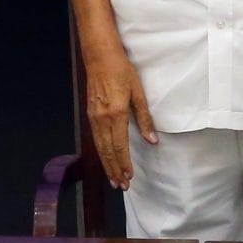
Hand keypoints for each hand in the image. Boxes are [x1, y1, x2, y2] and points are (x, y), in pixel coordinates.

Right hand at [82, 43, 156, 190]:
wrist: (99, 56)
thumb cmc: (122, 71)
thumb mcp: (138, 93)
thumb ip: (144, 118)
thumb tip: (152, 140)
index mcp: (116, 114)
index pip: (120, 146)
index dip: (124, 163)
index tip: (129, 177)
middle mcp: (102, 119)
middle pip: (108, 151)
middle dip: (114, 170)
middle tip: (121, 186)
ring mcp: (93, 117)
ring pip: (99, 147)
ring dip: (107, 164)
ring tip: (113, 179)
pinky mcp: (90, 114)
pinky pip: (95, 138)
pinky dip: (100, 152)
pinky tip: (105, 158)